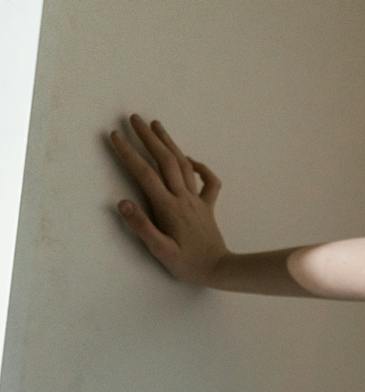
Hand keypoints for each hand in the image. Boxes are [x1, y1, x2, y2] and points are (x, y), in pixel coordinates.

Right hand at [106, 113, 227, 285]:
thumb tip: (123, 203)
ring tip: (157, 125)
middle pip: (165, 161)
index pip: (145, 174)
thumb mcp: (160, 251)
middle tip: (133, 118)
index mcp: (168, 207)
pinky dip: (200, 167)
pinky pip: (209, 182)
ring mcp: (197, 201)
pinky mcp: (208, 207)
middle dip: (148, 138)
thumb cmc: (188, 265)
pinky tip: (190, 159)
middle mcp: (183, 198)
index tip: (115, 135)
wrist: (221, 270)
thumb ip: (142, 227)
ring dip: (170, 143)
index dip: (128, 153)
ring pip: (185, 165)